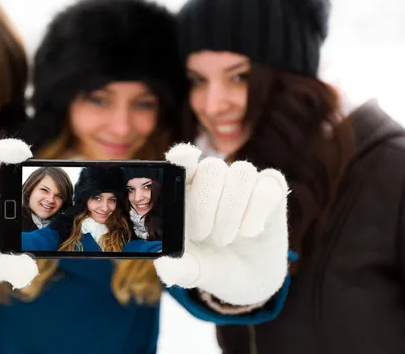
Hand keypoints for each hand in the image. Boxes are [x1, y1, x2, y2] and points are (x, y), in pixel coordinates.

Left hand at [154, 143, 289, 305]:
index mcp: (187, 189)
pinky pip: (268, 186)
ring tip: (224, 239)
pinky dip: (256, 211)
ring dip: (231, 209)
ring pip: (241, 172)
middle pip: (211, 167)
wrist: (248, 281)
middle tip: (203, 235)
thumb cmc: (210, 265)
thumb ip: (178, 268)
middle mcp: (215, 179)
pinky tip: (249, 231)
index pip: (183, 159)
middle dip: (204, 203)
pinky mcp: (272, 190)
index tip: (182, 160)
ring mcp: (244, 182)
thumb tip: (165, 269)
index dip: (183, 156)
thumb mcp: (192, 271)